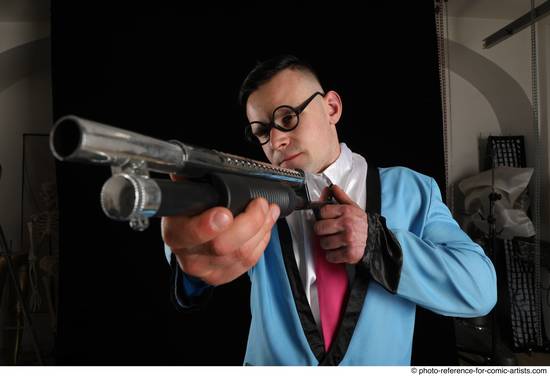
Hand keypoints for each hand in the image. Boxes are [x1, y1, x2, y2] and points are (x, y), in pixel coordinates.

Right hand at [161, 175, 279, 285]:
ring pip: (242, 254)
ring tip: (268, 210)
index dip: (208, 226)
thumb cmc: (189, 215)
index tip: (225, 214)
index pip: (189, 233)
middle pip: (223, 246)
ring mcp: (208, 270)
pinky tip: (265, 225)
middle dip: (250, 222)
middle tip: (260, 203)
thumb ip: (192, 181)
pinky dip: (263, 240)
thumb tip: (197, 164)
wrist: (188, 244)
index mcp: (176, 233)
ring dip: (262, 228)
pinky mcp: (225, 276)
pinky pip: (251, 261)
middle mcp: (190, 256)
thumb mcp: (185, 196)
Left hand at [313, 185, 367, 263]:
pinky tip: (338, 251)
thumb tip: (330, 188)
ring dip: (327, 244)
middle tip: (328, 232)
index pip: (322, 211)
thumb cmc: (362, 224)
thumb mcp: (353, 207)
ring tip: (335, 241)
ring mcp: (348, 239)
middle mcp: (347, 224)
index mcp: (346, 211)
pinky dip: (332, 256)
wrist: (377, 240)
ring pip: (323, 243)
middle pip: (319, 228)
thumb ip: (340, 197)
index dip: (322, 216)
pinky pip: (330, 256)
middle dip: (322, 231)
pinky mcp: (349, 253)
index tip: (325, 219)